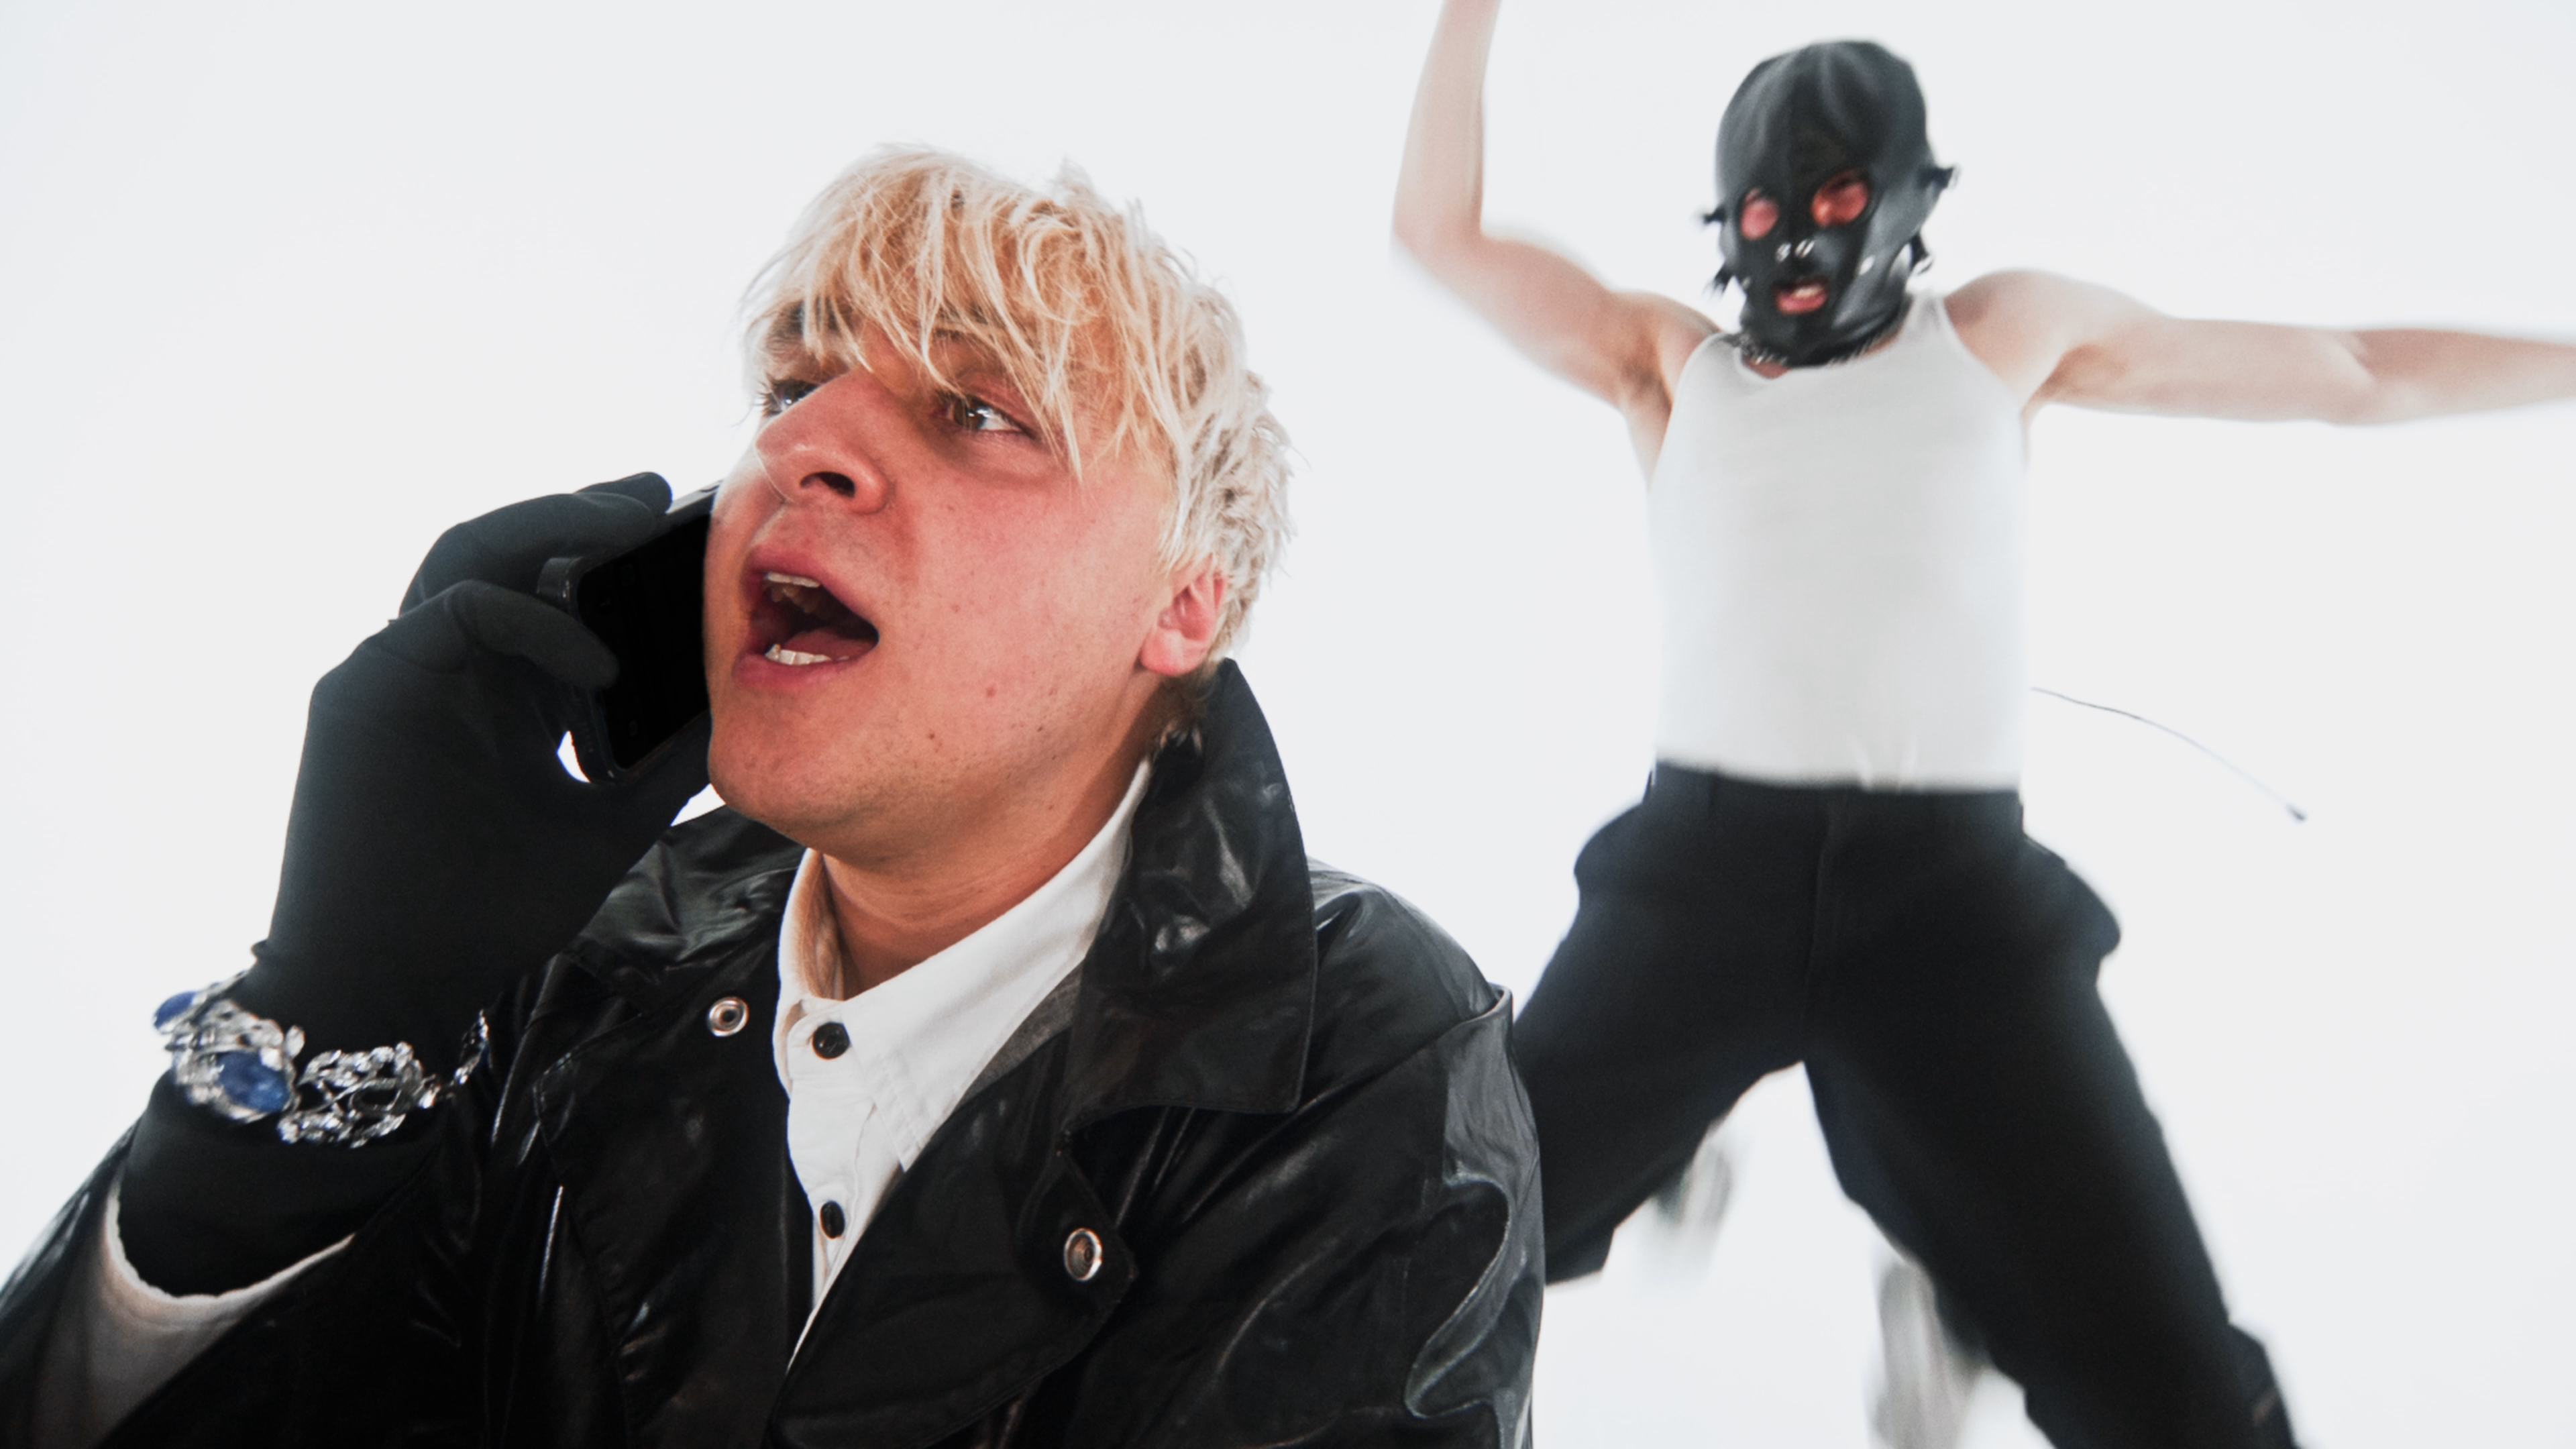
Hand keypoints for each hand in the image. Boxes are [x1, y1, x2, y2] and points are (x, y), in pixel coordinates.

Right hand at [231, 473, 711, 1059]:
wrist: (396, 982)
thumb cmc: (487, 915)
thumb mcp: (608, 825)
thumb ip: (662, 767)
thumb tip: (736, 712)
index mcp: (500, 697)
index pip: (553, 596)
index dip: (614, 562)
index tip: (687, 540)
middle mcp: (449, 670)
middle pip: (510, 553)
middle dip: (583, 516)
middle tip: (659, 495)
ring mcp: (402, 670)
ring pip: (472, 554)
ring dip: (553, 527)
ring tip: (632, 519)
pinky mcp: (366, 685)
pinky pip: (455, 611)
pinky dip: (533, 620)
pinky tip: (602, 662)